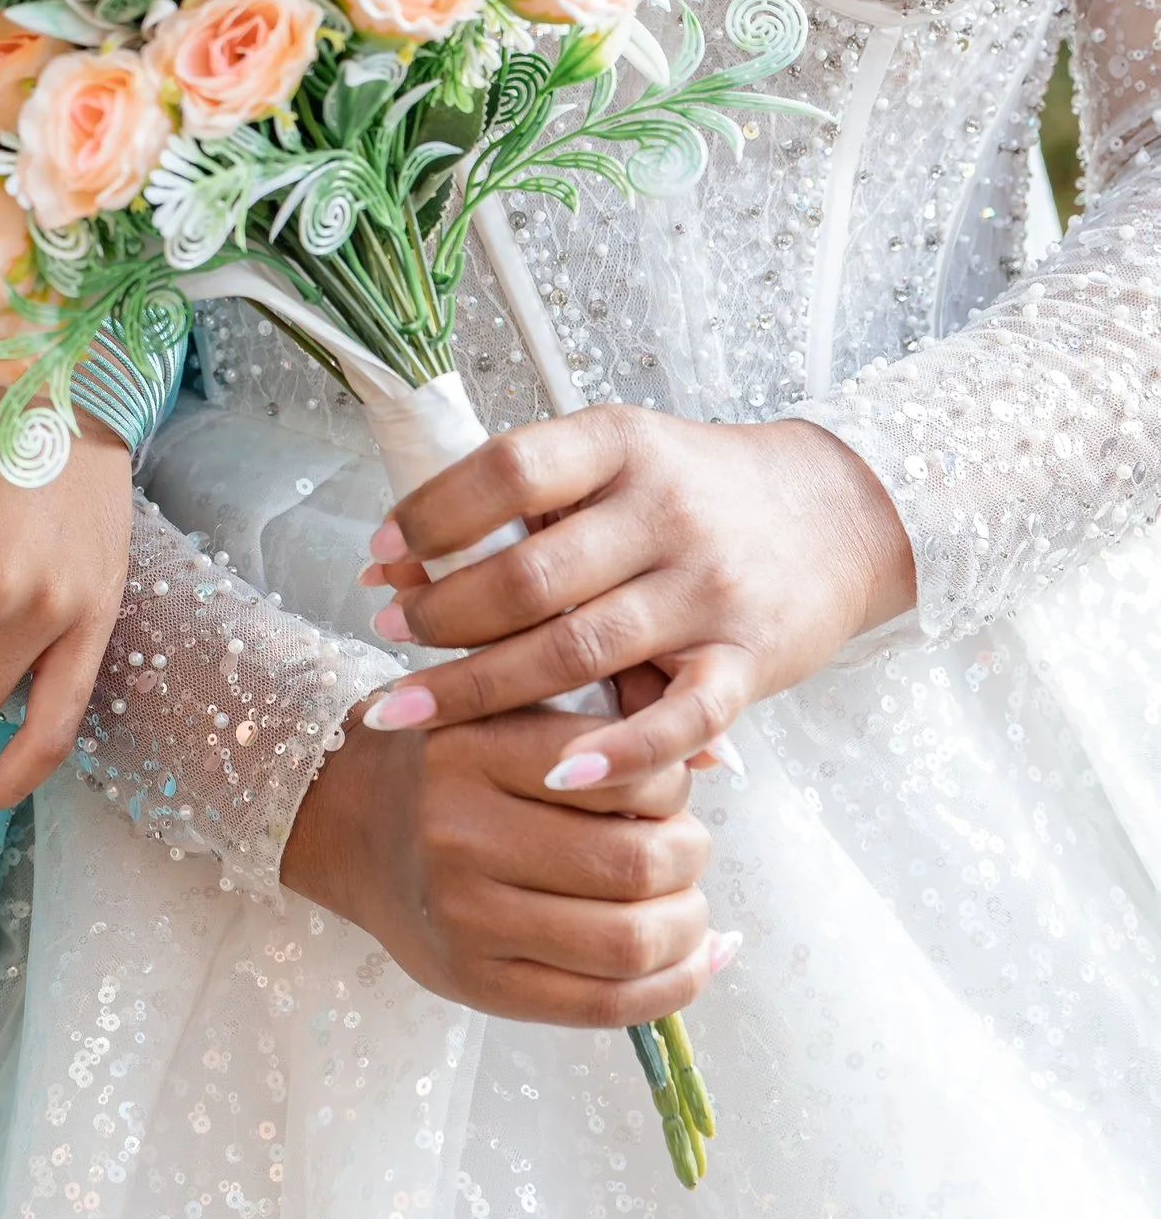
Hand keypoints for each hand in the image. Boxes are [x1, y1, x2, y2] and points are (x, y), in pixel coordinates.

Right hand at [283, 709, 726, 1025]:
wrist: (348, 825)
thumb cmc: (454, 760)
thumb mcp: (505, 705)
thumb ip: (603, 715)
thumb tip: (725, 761)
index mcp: (472, 747)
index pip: (624, 770)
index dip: (674, 784)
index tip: (668, 788)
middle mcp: (459, 832)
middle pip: (635, 862)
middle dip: (689, 857)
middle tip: (684, 848)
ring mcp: (464, 917)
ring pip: (629, 940)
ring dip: (688, 926)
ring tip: (686, 906)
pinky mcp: (475, 984)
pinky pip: (604, 1005)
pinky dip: (675, 987)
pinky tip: (697, 960)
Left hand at [354, 404, 919, 792]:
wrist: (836, 513)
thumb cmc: (695, 489)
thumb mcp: (613, 466)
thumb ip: (517, 508)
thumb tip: (390, 563)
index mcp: (621, 444)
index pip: (508, 470)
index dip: (432, 514)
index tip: (382, 553)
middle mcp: (664, 511)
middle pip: (530, 575)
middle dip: (441, 614)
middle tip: (386, 633)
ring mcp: (708, 590)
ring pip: (578, 649)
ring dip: (482, 686)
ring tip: (409, 707)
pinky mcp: (746, 661)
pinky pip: (677, 718)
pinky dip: (615, 753)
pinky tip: (553, 774)